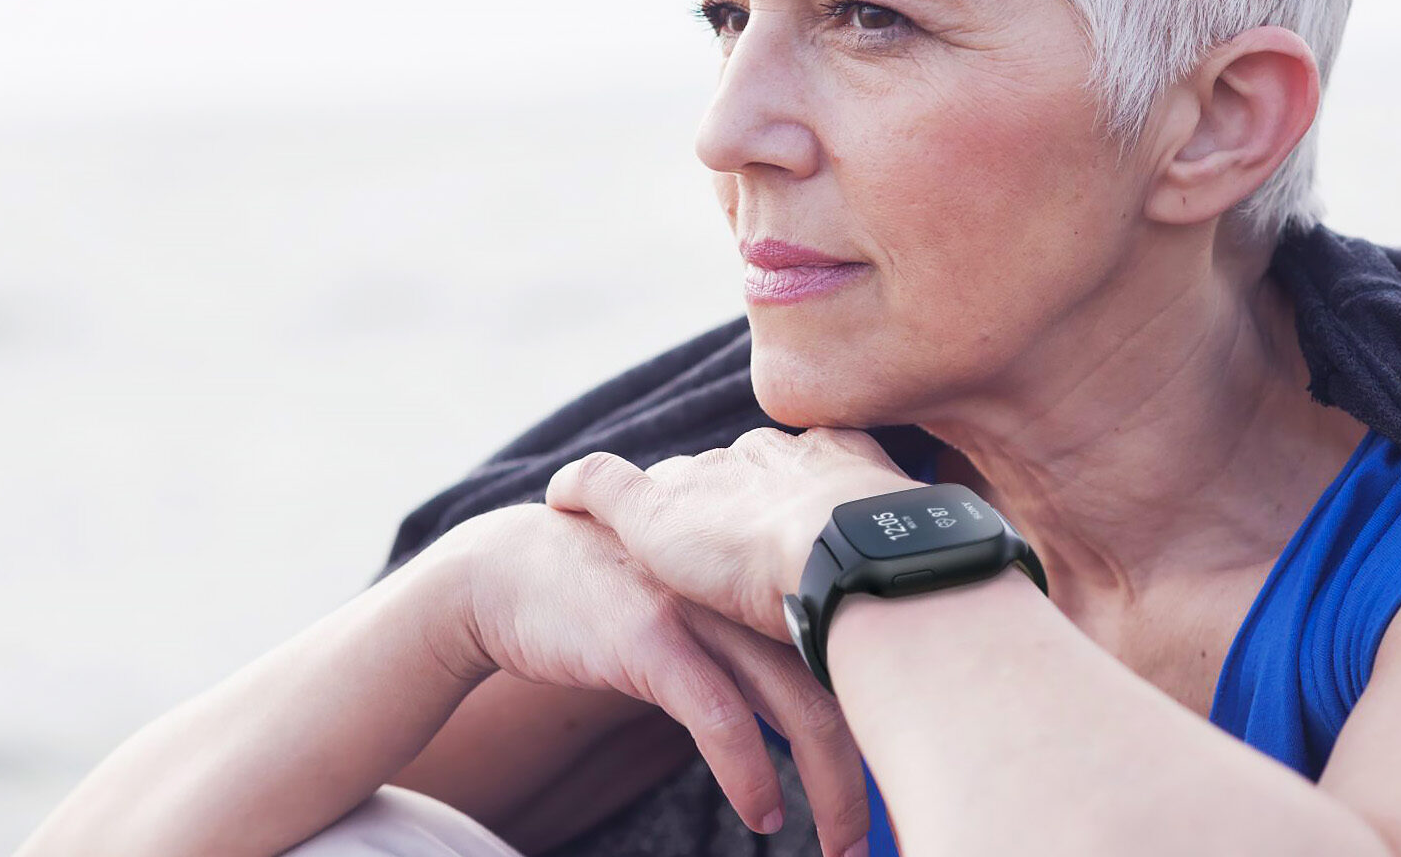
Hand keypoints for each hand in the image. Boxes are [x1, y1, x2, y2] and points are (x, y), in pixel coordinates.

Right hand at [411, 503, 870, 855]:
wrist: (502, 571)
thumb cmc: (601, 596)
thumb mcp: (691, 602)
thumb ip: (750, 642)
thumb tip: (809, 711)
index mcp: (760, 575)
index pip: (851, 643)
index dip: (884, 710)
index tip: (899, 768)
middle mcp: (742, 584)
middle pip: (841, 682)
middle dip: (867, 767)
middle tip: (871, 834)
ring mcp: (698, 607)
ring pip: (797, 706)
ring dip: (830, 788)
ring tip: (840, 842)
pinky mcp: (650, 638)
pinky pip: (720, 718)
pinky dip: (750, 775)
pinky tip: (761, 816)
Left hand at [544, 426, 921, 637]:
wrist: (853, 559)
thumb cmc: (899, 577)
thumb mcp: (904, 569)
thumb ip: (886, 577)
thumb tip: (899, 620)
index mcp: (831, 463)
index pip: (789, 472)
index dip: (776, 502)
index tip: (771, 532)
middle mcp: (768, 459)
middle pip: (730, 475)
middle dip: (721, 504)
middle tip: (717, 546)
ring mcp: (709, 480)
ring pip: (675, 484)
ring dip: (661, 514)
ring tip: (644, 539)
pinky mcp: (655, 511)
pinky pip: (603, 484)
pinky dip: (582, 489)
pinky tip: (561, 501)